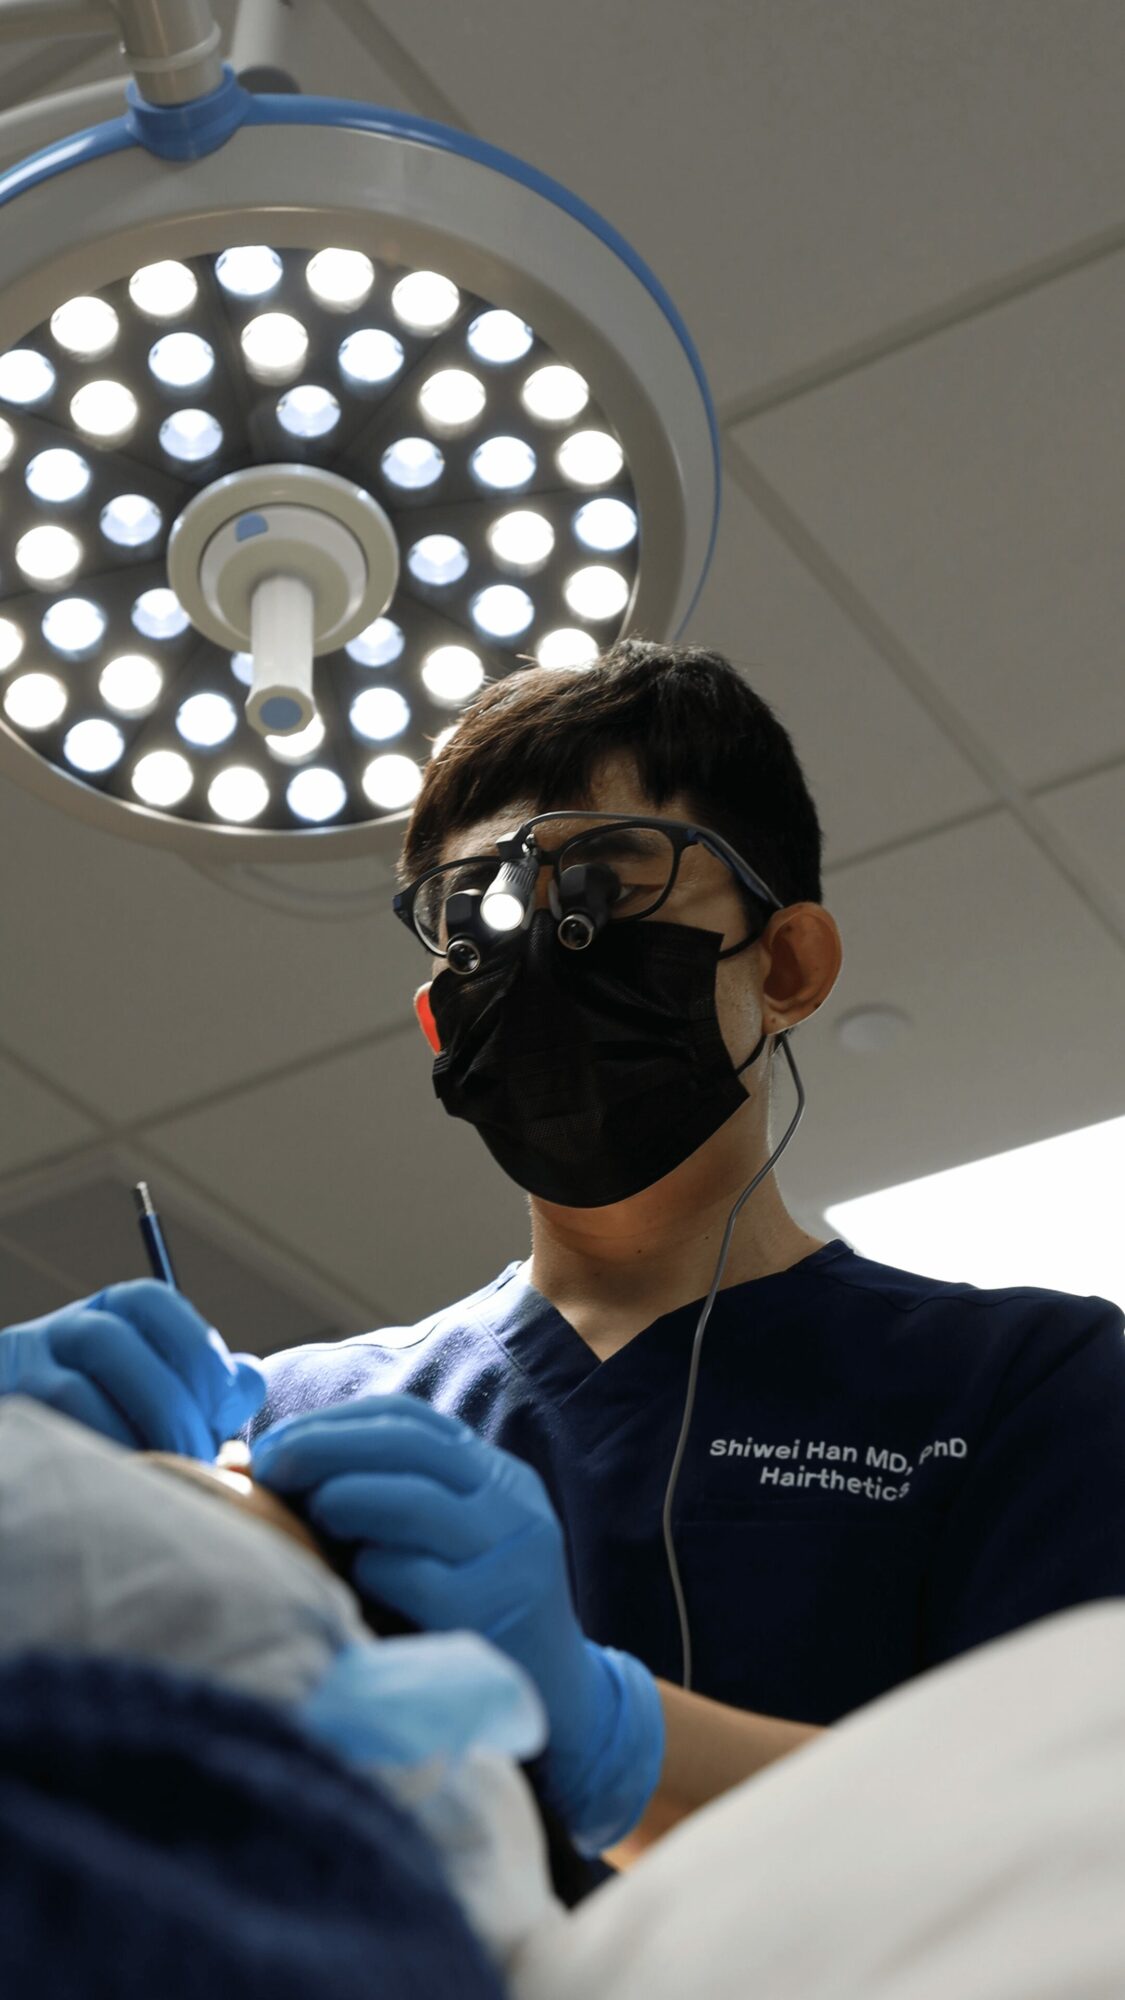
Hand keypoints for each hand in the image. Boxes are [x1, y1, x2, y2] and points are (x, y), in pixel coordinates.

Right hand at [0, 1280, 265, 1455]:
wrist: (45, 1468)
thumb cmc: (126, 1432)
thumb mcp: (167, 1394)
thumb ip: (211, 1387)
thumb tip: (248, 1379)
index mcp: (112, 1312)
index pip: (151, 1299)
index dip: (196, 1349)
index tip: (224, 1406)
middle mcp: (61, 1329)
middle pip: (112, 1341)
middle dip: (168, 1405)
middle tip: (199, 1459)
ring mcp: (21, 1370)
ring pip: (70, 1392)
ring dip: (127, 1438)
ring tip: (163, 1478)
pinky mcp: (7, 1419)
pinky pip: (45, 1437)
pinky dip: (92, 1462)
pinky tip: (124, 1489)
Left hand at [251, 1394, 663, 1851]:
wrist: (560, 1704)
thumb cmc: (470, 1621)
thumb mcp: (442, 1546)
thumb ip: (383, 1502)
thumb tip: (262, 1468)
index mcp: (495, 1477)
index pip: (412, 1421)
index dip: (338, 1421)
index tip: (276, 1441)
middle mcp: (512, 1502)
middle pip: (409, 1445)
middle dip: (325, 1445)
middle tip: (267, 1467)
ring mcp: (511, 1554)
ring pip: (415, 1500)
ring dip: (344, 1496)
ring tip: (305, 1514)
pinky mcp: (494, 1611)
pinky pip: (416, 1575)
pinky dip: (372, 1569)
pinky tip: (354, 1585)